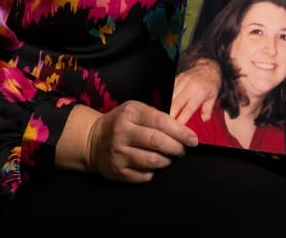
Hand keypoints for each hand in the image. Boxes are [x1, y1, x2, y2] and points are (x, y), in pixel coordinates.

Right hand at [82, 101, 197, 182]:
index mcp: (130, 113)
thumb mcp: (135, 110)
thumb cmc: (121, 123)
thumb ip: (157, 116)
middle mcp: (123, 132)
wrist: (92, 140)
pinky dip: (153, 172)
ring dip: (167, 161)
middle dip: (177, 147)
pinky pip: (144, 176)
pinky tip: (153, 165)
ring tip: (169, 157)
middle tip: (183, 150)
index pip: (161, 122)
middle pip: (158, 142)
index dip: (181, 132)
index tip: (193, 139)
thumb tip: (183, 129)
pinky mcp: (117, 170)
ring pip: (153, 161)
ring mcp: (119, 153)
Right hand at [169, 59, 220, 124]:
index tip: (177, 127)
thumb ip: (208, 110)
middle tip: (166, 125)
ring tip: (163, 116)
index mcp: (200, 93)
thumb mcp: (214, 97)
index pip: (189, 109)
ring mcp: (182, 81)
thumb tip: (203, 121)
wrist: (208, 67)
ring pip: (171, 96)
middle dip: (170, 114)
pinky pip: (170, 89)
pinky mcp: (178, 77)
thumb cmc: (211, 84)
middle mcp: (190, 86)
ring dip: (167, 106)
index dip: (182, 119)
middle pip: (176, 103)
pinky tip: (164, 104)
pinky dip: (167, 97)